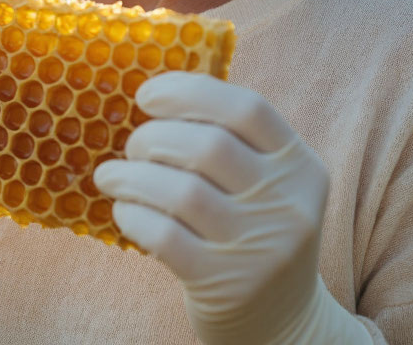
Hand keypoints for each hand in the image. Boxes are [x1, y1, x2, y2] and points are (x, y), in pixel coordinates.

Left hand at [93, 73, 367, 344]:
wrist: (285, 328)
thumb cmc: (253, 232)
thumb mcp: (265, 183)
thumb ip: (228, 139)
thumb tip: (154, 93)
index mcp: (300, 164)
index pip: (248, 108)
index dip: (189, 91)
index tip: (147, 96)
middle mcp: (288, 204)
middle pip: (208, 145)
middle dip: (153, 137)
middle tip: (134, 147)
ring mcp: (260, 248)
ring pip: (182, 191)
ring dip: (132, 176)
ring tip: (112, 176)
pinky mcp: (226, 286)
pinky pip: (165, 237)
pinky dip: (133, 215)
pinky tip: (124, 210)